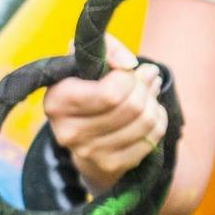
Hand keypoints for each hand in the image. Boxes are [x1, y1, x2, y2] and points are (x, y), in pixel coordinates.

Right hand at [39, 35, 167, 189]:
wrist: (85, 134)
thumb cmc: (88, 89)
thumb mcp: (88, 62)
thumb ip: (108, 49)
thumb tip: (129, 64)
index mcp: (57, 102)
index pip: (110, 93)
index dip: (129, 77)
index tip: (129, 69)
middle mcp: (68, 131)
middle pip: (132, 107)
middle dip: (144, 88)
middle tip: (146, 79)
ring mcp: (89, 153)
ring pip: (145, 122)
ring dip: (153, 103)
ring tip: (148, 94)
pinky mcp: (111, 165)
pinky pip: (152, 138)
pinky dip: (158, 120)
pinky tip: (148, 114)